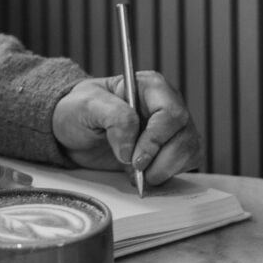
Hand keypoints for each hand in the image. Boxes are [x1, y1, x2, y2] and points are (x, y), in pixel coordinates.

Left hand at [50, 71, 200, 185]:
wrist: (73, 132)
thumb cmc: (79, 110)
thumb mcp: (87, 105)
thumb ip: (114, 117)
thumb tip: (131, 146)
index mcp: (151, 87)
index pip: (170, 113)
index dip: (156, 139)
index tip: (135, 159)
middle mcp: (166, 105)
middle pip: (184, 136)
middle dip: (160, 160)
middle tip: (135, 170)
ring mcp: (172, 129)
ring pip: (189, 152)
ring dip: (163, 170)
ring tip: (137, 173)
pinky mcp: (171, 149)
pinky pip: (186, 164)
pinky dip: (167, 175)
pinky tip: (144, 173)